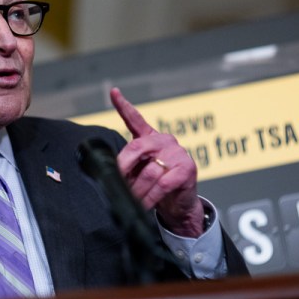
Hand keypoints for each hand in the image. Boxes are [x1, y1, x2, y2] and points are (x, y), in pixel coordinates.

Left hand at [110, 87, 204, 237]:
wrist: (179, 205)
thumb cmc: (157, 187)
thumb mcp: (139, 174)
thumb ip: (128, 167)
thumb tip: (112, 173)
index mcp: (150, 138)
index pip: (135, 119)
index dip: (123, 105)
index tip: (113, 92)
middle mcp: (164, 141)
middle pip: (137, 147)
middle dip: (123, 167)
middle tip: (116, 182)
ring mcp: (177, 153)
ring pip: (149, 170)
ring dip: (138, 190)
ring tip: (134, 200)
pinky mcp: (187, 168)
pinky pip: (162, 184)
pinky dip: (150, 197)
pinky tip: (146, 204)